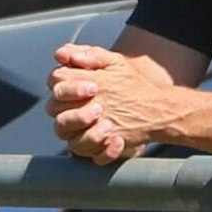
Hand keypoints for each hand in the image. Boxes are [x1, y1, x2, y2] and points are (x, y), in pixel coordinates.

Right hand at [45, 43, 164, 165]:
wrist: (155, 106)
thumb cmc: (128, 83)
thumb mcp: (115, 64)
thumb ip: (91, 56)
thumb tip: (62, 53)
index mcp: (70, 91)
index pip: (55, 87)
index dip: (70, 88)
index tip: (94, 86)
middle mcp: (70, 113)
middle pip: (55, 115)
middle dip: (76, 113)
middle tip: (100, 107)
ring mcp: (82, 134)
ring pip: (70, 141)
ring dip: (89, 134)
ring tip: (109, 125)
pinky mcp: (98, 150)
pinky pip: (94, 158)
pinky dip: (106, 151)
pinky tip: (118, 140)